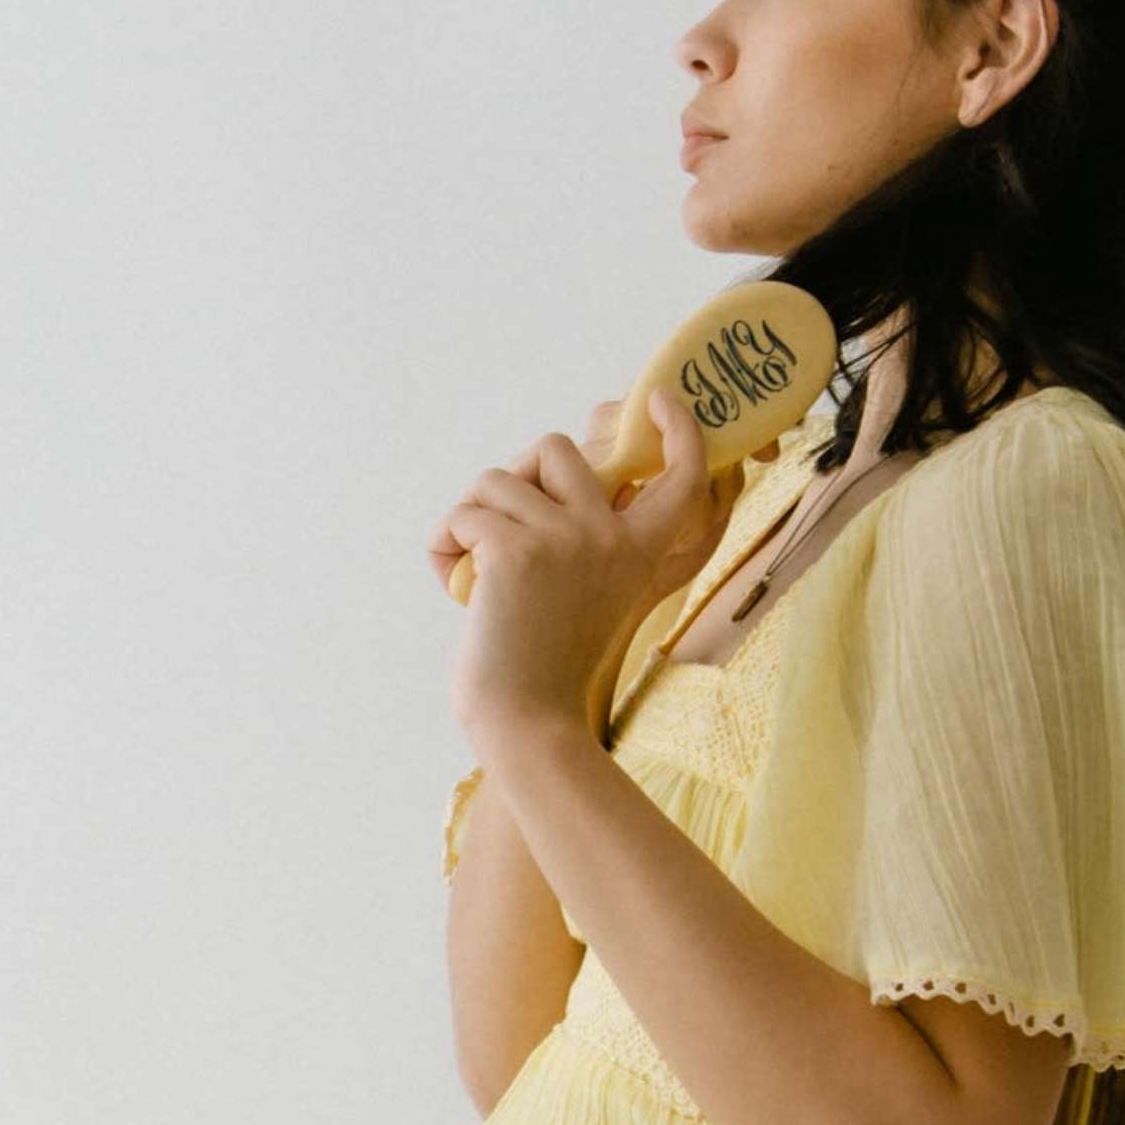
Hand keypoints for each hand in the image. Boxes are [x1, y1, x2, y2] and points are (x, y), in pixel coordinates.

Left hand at [427, 401, 723, 750]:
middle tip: (494, 527)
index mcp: (641, 549)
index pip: (681, 476)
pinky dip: (443, 545)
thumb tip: (540, 478)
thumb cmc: (547, 667)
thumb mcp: (589, 593)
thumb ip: (585, 540)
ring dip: (468, 517)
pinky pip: (462, 514)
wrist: (528, 723)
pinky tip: (452, 584)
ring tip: (469, 570)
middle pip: (554, 447)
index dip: (679, 431)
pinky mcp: (516, 550)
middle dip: (512, 476)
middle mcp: (612, 536)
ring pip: (494, 479)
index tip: (663, 401)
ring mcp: (567, 539)